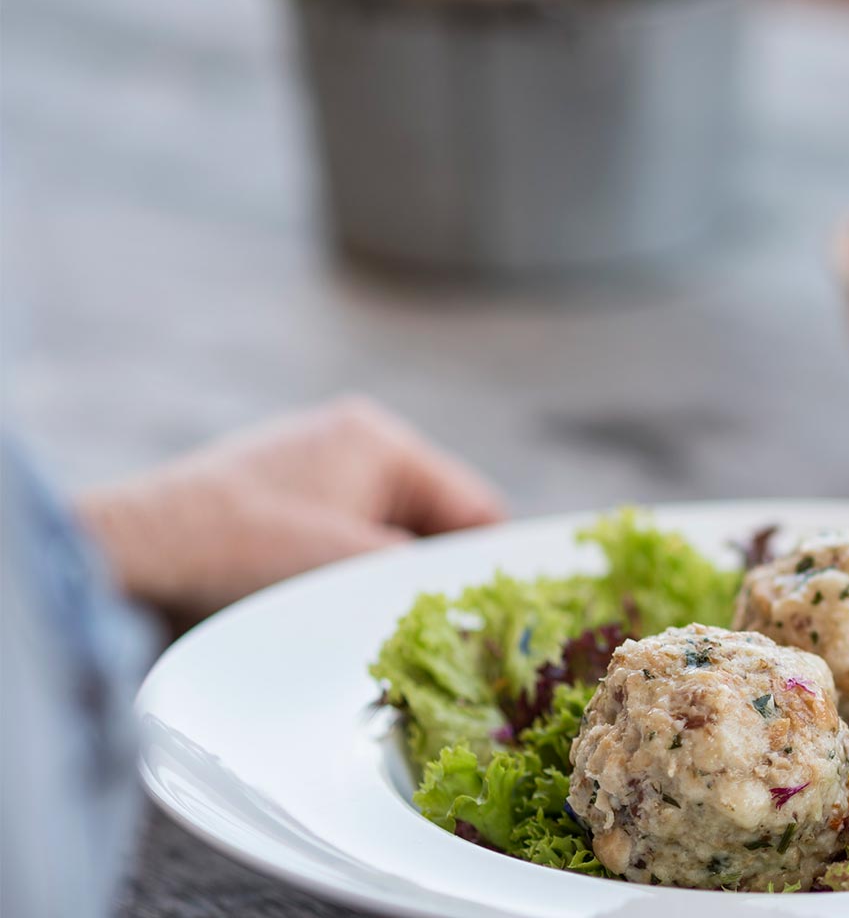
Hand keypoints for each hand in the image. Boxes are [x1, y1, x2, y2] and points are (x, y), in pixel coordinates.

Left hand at [78, 397, 503, 616]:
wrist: (127, 557)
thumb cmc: (236, 550)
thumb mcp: (351, 570)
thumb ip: (426, 582)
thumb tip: (484, 613)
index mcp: (379, 440)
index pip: (475, 507)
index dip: (487, 568)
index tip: (495, 622)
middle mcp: (350, 441)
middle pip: (433, 523)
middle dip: (431, 577)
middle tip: (435, 635)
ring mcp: (311, 468)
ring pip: (389, 537)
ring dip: (385, 582)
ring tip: (373, 627)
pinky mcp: (279, 501)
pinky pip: (343, 541)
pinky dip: (346, 577)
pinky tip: (330, 613)